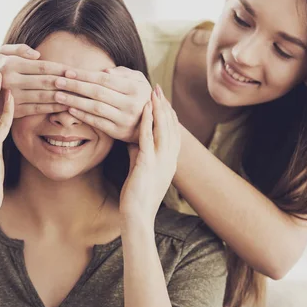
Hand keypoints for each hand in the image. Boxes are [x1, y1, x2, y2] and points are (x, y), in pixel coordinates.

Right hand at [0, 44, 71, 117]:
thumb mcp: (1, 53)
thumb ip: (18, 49)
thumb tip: (38, 54)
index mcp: (11, 65)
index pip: (42, 67)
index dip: (60, 69)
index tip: (75, 71)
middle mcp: (11, 81)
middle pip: (46, 82)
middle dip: (66, 83)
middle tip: (82, 83)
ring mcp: (13, 98)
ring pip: (44, 97)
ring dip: (63, 96)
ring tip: (78, 95)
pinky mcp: (15, 111)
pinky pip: (39, 109)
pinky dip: (54, 108)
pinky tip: (66, 106)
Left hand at [52, 66, 152, 142]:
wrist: (152, 123)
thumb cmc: (140, 96)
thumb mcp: (138, 80)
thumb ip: (124, 73)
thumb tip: (105, 71)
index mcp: (135, 88)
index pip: (104, 79)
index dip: (84, 75)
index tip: (67, 72)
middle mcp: (131, 104)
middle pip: (97, 92)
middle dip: (75, 86)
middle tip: (57, 82)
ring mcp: (124, 119)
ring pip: (95, 108)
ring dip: (74, 101)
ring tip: (58, 95)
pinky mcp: (118, 132)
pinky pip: (97, 122)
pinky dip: (82, 116)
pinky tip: (69, 110)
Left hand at [119, 85, 180, 224]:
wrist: (138, 216)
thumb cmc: (137, 196)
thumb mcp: (140, 170)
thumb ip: (139, 154)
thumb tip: (133, 142)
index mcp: (170, 161)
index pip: (172, 132)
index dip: (168, 114)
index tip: (162, 99)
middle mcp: (170, 159)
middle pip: (171, 126)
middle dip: (164, 106)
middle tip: (158, 89)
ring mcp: (162, 161)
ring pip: (163, 129)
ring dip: (158, 108)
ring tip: (153, 93)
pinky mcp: (149, 164)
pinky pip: (150, 138)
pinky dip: (148, 121)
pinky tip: (145, 109)